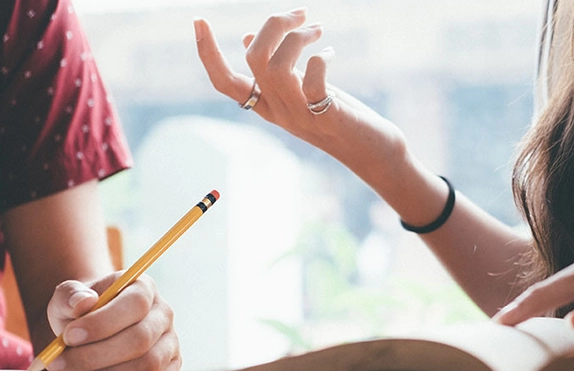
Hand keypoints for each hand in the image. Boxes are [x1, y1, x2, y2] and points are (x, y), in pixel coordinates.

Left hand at [45, 274, 180, 370]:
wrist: (92, 330)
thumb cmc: (82, 312)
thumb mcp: (68, 297)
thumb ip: (70, 295)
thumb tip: (83, 302)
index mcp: (144, 288)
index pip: (136, 303)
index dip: (103, 322)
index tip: (69, 336)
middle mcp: (163, 314)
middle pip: (141, 338)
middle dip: (96, 355)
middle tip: (60, 362)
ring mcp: (169, 343)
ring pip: (147, 365)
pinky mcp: (168, 369)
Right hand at [193, 10, 407, 178]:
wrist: (374, 154)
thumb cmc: (337, 117)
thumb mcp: (299, 91)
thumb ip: (273, 69)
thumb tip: (245, 39)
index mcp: (266, 105)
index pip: (223, 82)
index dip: (207, 53)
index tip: (199, 21)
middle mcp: (278, 112)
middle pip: (254, 59)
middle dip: (274, 24)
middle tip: (301, 13)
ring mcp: (301, 116)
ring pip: (277, 67)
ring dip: (298, 37)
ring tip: (318, 30)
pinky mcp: (327, 116)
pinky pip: (312, 81)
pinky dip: (319, 58)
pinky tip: (329, 52)